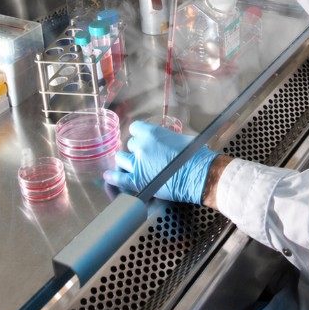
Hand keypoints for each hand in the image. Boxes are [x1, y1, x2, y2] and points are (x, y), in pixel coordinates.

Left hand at [103, 121, 217, 204]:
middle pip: (129, 145)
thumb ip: (166, 138)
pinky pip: (119, 178)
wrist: (199, 174)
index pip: (135, 128)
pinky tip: (109, 177)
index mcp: (151, 133)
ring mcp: (138, 164)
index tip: (142, 139)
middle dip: (136, 150)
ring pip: (121, 159)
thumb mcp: (181, 138)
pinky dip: (113, 177)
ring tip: (133, 166)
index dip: (139, 134)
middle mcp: (141, 146)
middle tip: (146, 156)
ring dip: (127, 162)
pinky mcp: (138, 181)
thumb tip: (164, 142)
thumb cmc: (196, 156)